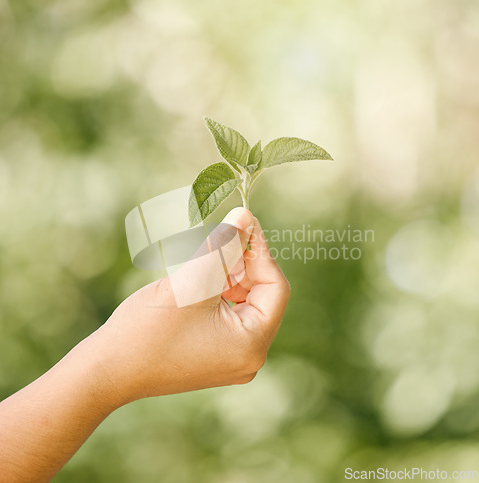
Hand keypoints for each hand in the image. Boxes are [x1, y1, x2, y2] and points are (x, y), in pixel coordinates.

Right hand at [98, 207, 290, 403]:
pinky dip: (221, 292)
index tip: (244, 223)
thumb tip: (246, 216)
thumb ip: (223, 246)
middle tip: (225, 236)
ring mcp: (233, 360)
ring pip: (246, 303)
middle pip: (263, 296)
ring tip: (208, 257)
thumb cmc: (147, 329)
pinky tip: (202, 278)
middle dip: (244, 263)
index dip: (260, 251)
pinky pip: (230, 316)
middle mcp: (250, 358)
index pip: (275, 288)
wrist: (107, 370)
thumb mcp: (192, 281)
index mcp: (253, 345)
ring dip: (231, 275)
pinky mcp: (216, 356)